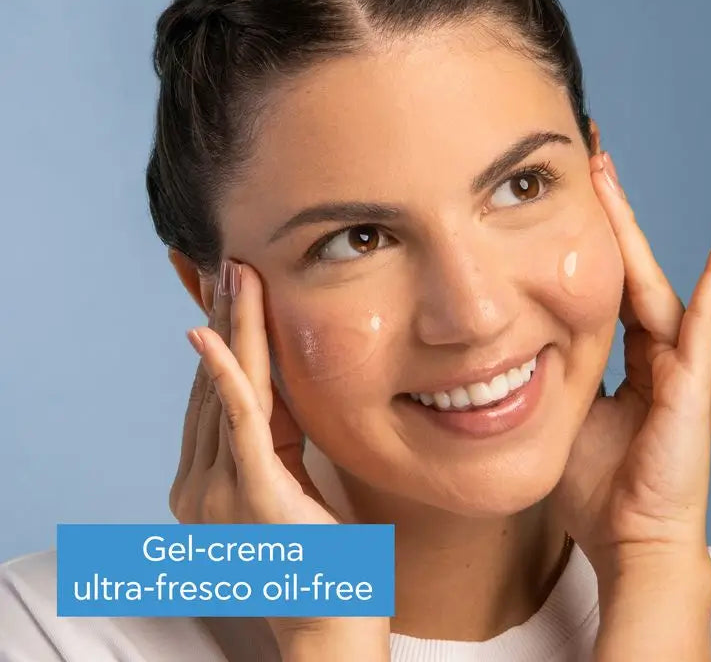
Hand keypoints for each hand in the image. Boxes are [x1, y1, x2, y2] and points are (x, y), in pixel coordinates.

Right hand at [169, 259, 389, 656]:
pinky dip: (224, 374)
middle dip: (223, 321)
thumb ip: (273, 437)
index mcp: (207, 483)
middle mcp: (198, 488)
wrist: (332, 625)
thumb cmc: (319, 560)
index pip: (213, 397)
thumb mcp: (290, 482)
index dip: (219, 340)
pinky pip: (236, 424)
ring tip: (235, 277)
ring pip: (225, 392)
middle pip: (212, 386)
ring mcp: (217, 495)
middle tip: (230, 264)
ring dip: (230, 329)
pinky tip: (210, 334)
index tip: (226, 291)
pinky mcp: (250, 496)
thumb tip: (273, 380)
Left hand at [549, 151, 710, 579]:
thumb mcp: (566, 415)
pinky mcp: (692, 383)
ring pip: (655, 282)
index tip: (568, 196)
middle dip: (609, 215)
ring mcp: (680, 364)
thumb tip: (515, 350)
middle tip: (590, 160)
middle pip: (629, 270)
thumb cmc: (597, 486)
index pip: (607, 286)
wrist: (629, 540)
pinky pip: (704, 322)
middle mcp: (659, 353)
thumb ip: (556, 376)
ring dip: (634, 230)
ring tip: (612, 175)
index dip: (590, 241)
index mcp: (629, 359)